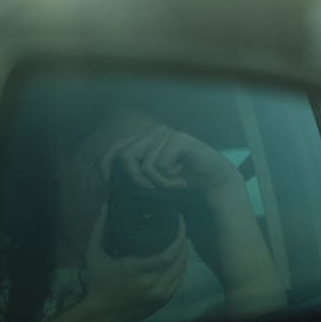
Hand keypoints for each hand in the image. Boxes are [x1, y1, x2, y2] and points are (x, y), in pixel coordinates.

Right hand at [82, 205, 186, 321]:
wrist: (101, 314)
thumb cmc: (97, 283)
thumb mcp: (93, 254)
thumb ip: (99, 229)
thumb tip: (105, 206)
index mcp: (134, 269)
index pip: (167, 253)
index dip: (178, 236)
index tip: (179, 221)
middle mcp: (150, 283)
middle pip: (179, 261)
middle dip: (184, 242)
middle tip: (181, 228)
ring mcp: (158, 294)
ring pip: (181, 271)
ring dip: (184, 255)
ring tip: (181, 240)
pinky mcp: (162, 302)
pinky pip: (178, 282)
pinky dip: (180, 269)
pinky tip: (178, 258)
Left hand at [100, 125, 238, 196]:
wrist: (213, 180)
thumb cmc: (183, 178)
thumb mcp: (155, 179)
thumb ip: (137, 175)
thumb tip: (113, 182)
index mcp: (145, 140)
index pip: (118, 147)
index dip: (107, 163)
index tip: (107, 181)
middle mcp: (153, 133)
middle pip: (126, 156)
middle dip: (136, 179)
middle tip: (152, 188)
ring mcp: (166, 134)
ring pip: (145, 165)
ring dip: (159, 181)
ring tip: (173, 180)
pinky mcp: (179, 139)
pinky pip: (161, 165)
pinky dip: (170, 177)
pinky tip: (182, 173)